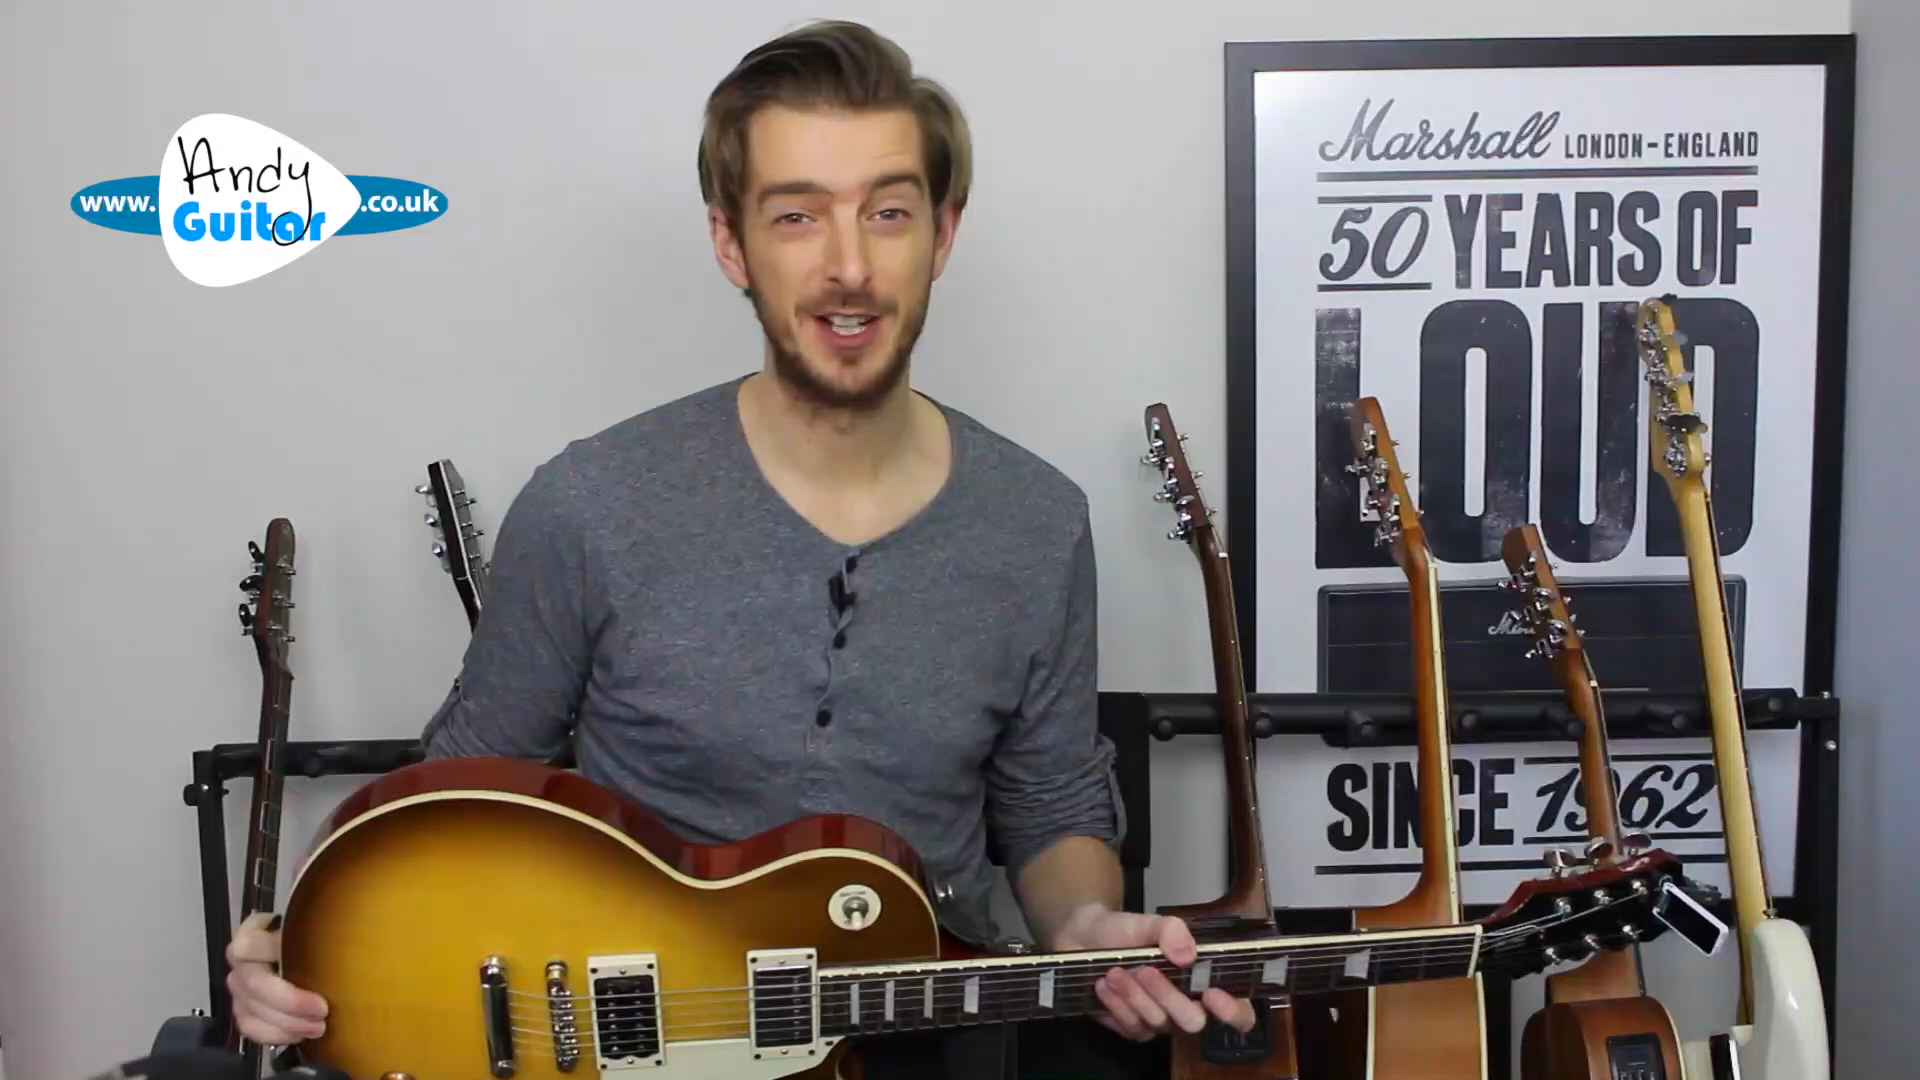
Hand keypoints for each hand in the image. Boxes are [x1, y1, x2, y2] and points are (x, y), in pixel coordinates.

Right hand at [225, 911, 329, 1044]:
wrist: (307, 951)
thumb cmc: (310, 936)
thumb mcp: (312, 927)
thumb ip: (311, 934)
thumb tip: (334, 938)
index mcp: (252, 932)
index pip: (250, 946)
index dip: (277, 961)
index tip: (314, 981)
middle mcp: (240, 960)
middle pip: (255, 985)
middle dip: (290, 1004)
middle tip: (322, 1012)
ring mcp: (239, 986)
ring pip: (251, 1010)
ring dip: (286, 1024)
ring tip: (317, 1027)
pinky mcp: (242, 1008)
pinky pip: (250, 1027)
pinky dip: (275, 1035)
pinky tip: (298, 1034)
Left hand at [1051, 904, 1256, 1042]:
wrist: (1082, 939)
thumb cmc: (1124, 931)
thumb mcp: (1148, 921)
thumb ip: (1171, 930)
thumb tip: (1188, 955)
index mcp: (1203, 979)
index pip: (1237, 1009)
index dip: (1233, 1010)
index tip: (1212, 993)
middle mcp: (1187, 1005)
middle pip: (1193, 1021)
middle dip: (1168, 996)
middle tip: (1145, 970)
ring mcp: (1161, 1020)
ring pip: (1158, 1022)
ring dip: (1135, 995)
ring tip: (1115, 971)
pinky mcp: (1133, 1028)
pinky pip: (1132, 1026)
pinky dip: (1117, 1004)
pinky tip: (1105, 984)